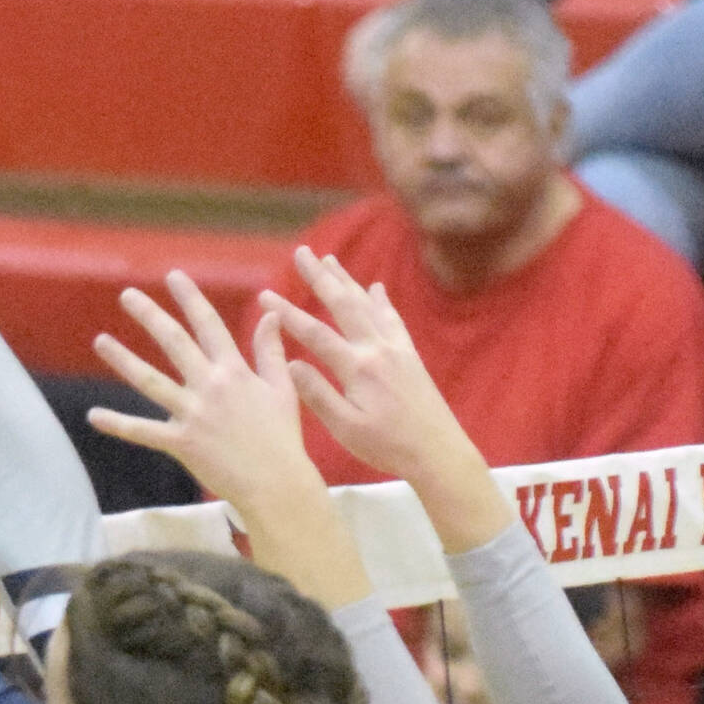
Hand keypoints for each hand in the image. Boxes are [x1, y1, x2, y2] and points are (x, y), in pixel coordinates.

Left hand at [89, 272, 319, 518]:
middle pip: (174, 342)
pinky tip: (93, 415)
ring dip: (123, 359)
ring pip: (150, 381)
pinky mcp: (182, 443)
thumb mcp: (282, 389)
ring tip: (100, 341)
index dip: (190, 298)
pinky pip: (143, 432)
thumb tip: (270, 313)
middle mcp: (210, 386)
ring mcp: (193, 414)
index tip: (173, 276)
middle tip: (127, 295)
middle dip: (150, 315)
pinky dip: (118, 424)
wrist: (276, 483)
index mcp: (234, 371)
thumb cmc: (282, 438)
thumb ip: (271, 350)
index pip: (208, 324)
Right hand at [261, 247, 509, 553]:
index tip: (265, 294)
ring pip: (367, 305)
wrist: (438, 451)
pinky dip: (381, 300)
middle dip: (320, 277)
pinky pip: (392, 318)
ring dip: (346, 280)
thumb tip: (291, 363)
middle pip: (343, 304)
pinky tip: (375, 287)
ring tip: (330, 258)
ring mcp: (396, 349)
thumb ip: (318, 394)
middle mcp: (377, 349)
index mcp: (357, 369)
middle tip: (302, 252)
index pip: (314, 334)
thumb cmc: (388, 446)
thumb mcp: (346, 428)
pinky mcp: (410, 355)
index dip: (288, 312)